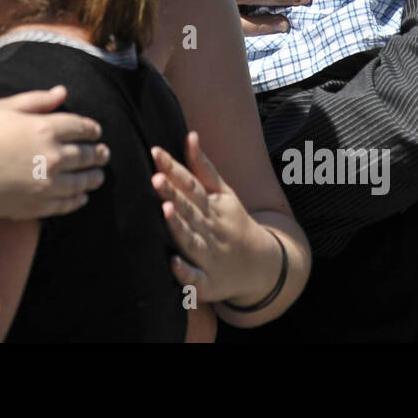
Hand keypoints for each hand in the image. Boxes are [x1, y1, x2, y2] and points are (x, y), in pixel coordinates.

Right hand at [0, 85, 109, 220]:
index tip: (95, 131)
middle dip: (98, 153)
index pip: (83, 128)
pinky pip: (68, 204)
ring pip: (83, 182)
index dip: (92, 129)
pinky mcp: (37, 206)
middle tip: (103, 153)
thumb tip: (63, 92)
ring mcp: (47, 184)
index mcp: (46, 127)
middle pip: (87, 155)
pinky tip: (81, 196)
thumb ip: (38, 100)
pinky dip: (78, 199)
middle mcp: (52, 157)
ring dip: (94, 177)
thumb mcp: (5, 106)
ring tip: (97, 176)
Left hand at [151, 132, 280, 303]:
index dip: (174, 169)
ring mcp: (210, 255)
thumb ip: (203, 167)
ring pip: (192, 240)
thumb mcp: (224, 193)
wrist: (262, 266)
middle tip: (156, 178)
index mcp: (212, 205)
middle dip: (173, 194)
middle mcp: (211, 228)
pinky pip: (196, 278)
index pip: (191, 183)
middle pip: (190, 210)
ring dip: (179, 227)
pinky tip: (173, 263)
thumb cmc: (233, 223)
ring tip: (166, 210)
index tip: (155, 152)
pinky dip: (185, 272)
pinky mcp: (208, 282)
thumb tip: (190, 134)